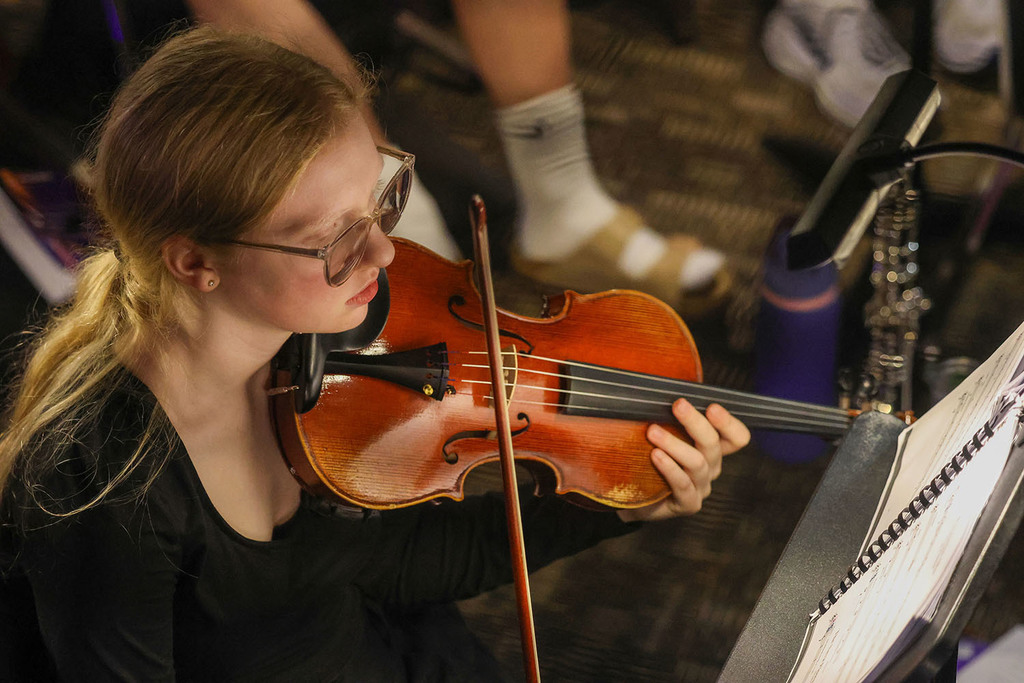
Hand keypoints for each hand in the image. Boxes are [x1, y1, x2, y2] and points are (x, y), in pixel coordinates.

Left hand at [617, 399, 749, 522]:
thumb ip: (671, 418)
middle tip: (678, 405)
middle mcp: (711, 467)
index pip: (737, 437)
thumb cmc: (651, 459)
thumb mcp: (664, 434)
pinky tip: (655, 455)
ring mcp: (701, 487)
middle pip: (714, 444)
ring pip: (697, 463)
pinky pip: (683, 485)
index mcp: (712, 449)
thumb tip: (663, 389)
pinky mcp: (687, 503)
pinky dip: (670, 468)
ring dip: (675, 443)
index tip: (711, 407)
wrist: (634, 494)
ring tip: (653, 431)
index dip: (729, 423)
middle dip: (696, 423)